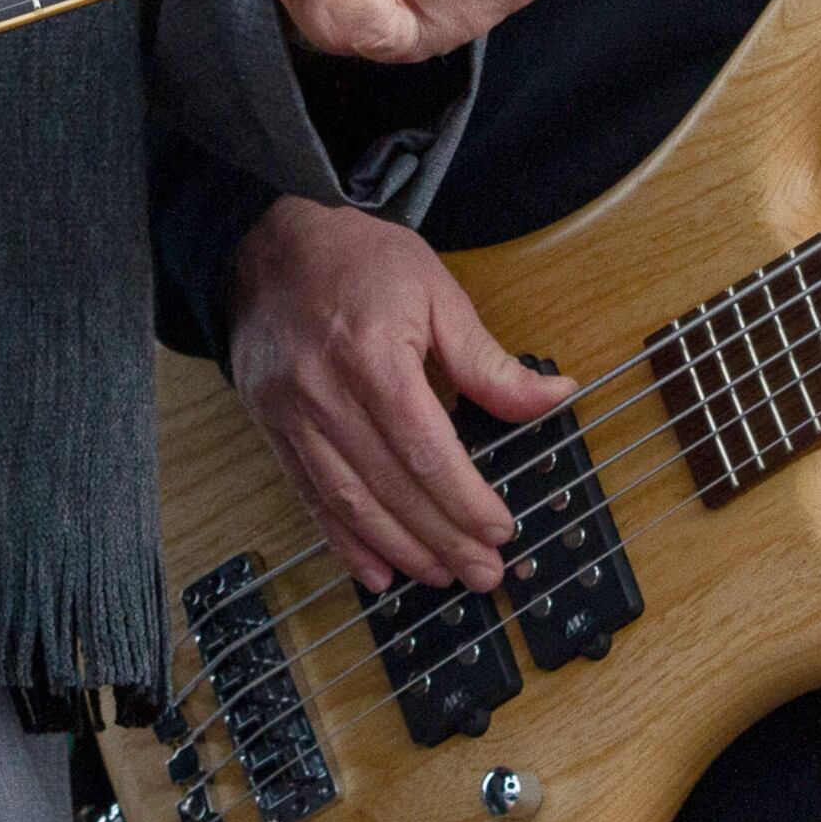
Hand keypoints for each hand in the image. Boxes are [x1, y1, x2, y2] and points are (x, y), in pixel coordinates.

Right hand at [228, 196, 570, 593]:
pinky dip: (342, 541)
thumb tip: (553, 397)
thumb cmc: (358, 259)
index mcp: (371, 354)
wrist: (267, 244)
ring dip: (398, 549)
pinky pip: (308, 496)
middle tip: (482, 572)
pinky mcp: (269, 427)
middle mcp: (324, 392)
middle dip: (442, 538)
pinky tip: (375, 571)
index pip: (425, 448)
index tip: (500, 530)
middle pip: (390, 485)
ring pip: (348, 501)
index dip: (465, 499)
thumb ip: (487, 359)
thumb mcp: (434, 291)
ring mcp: (290, 414)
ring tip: (440, 577)